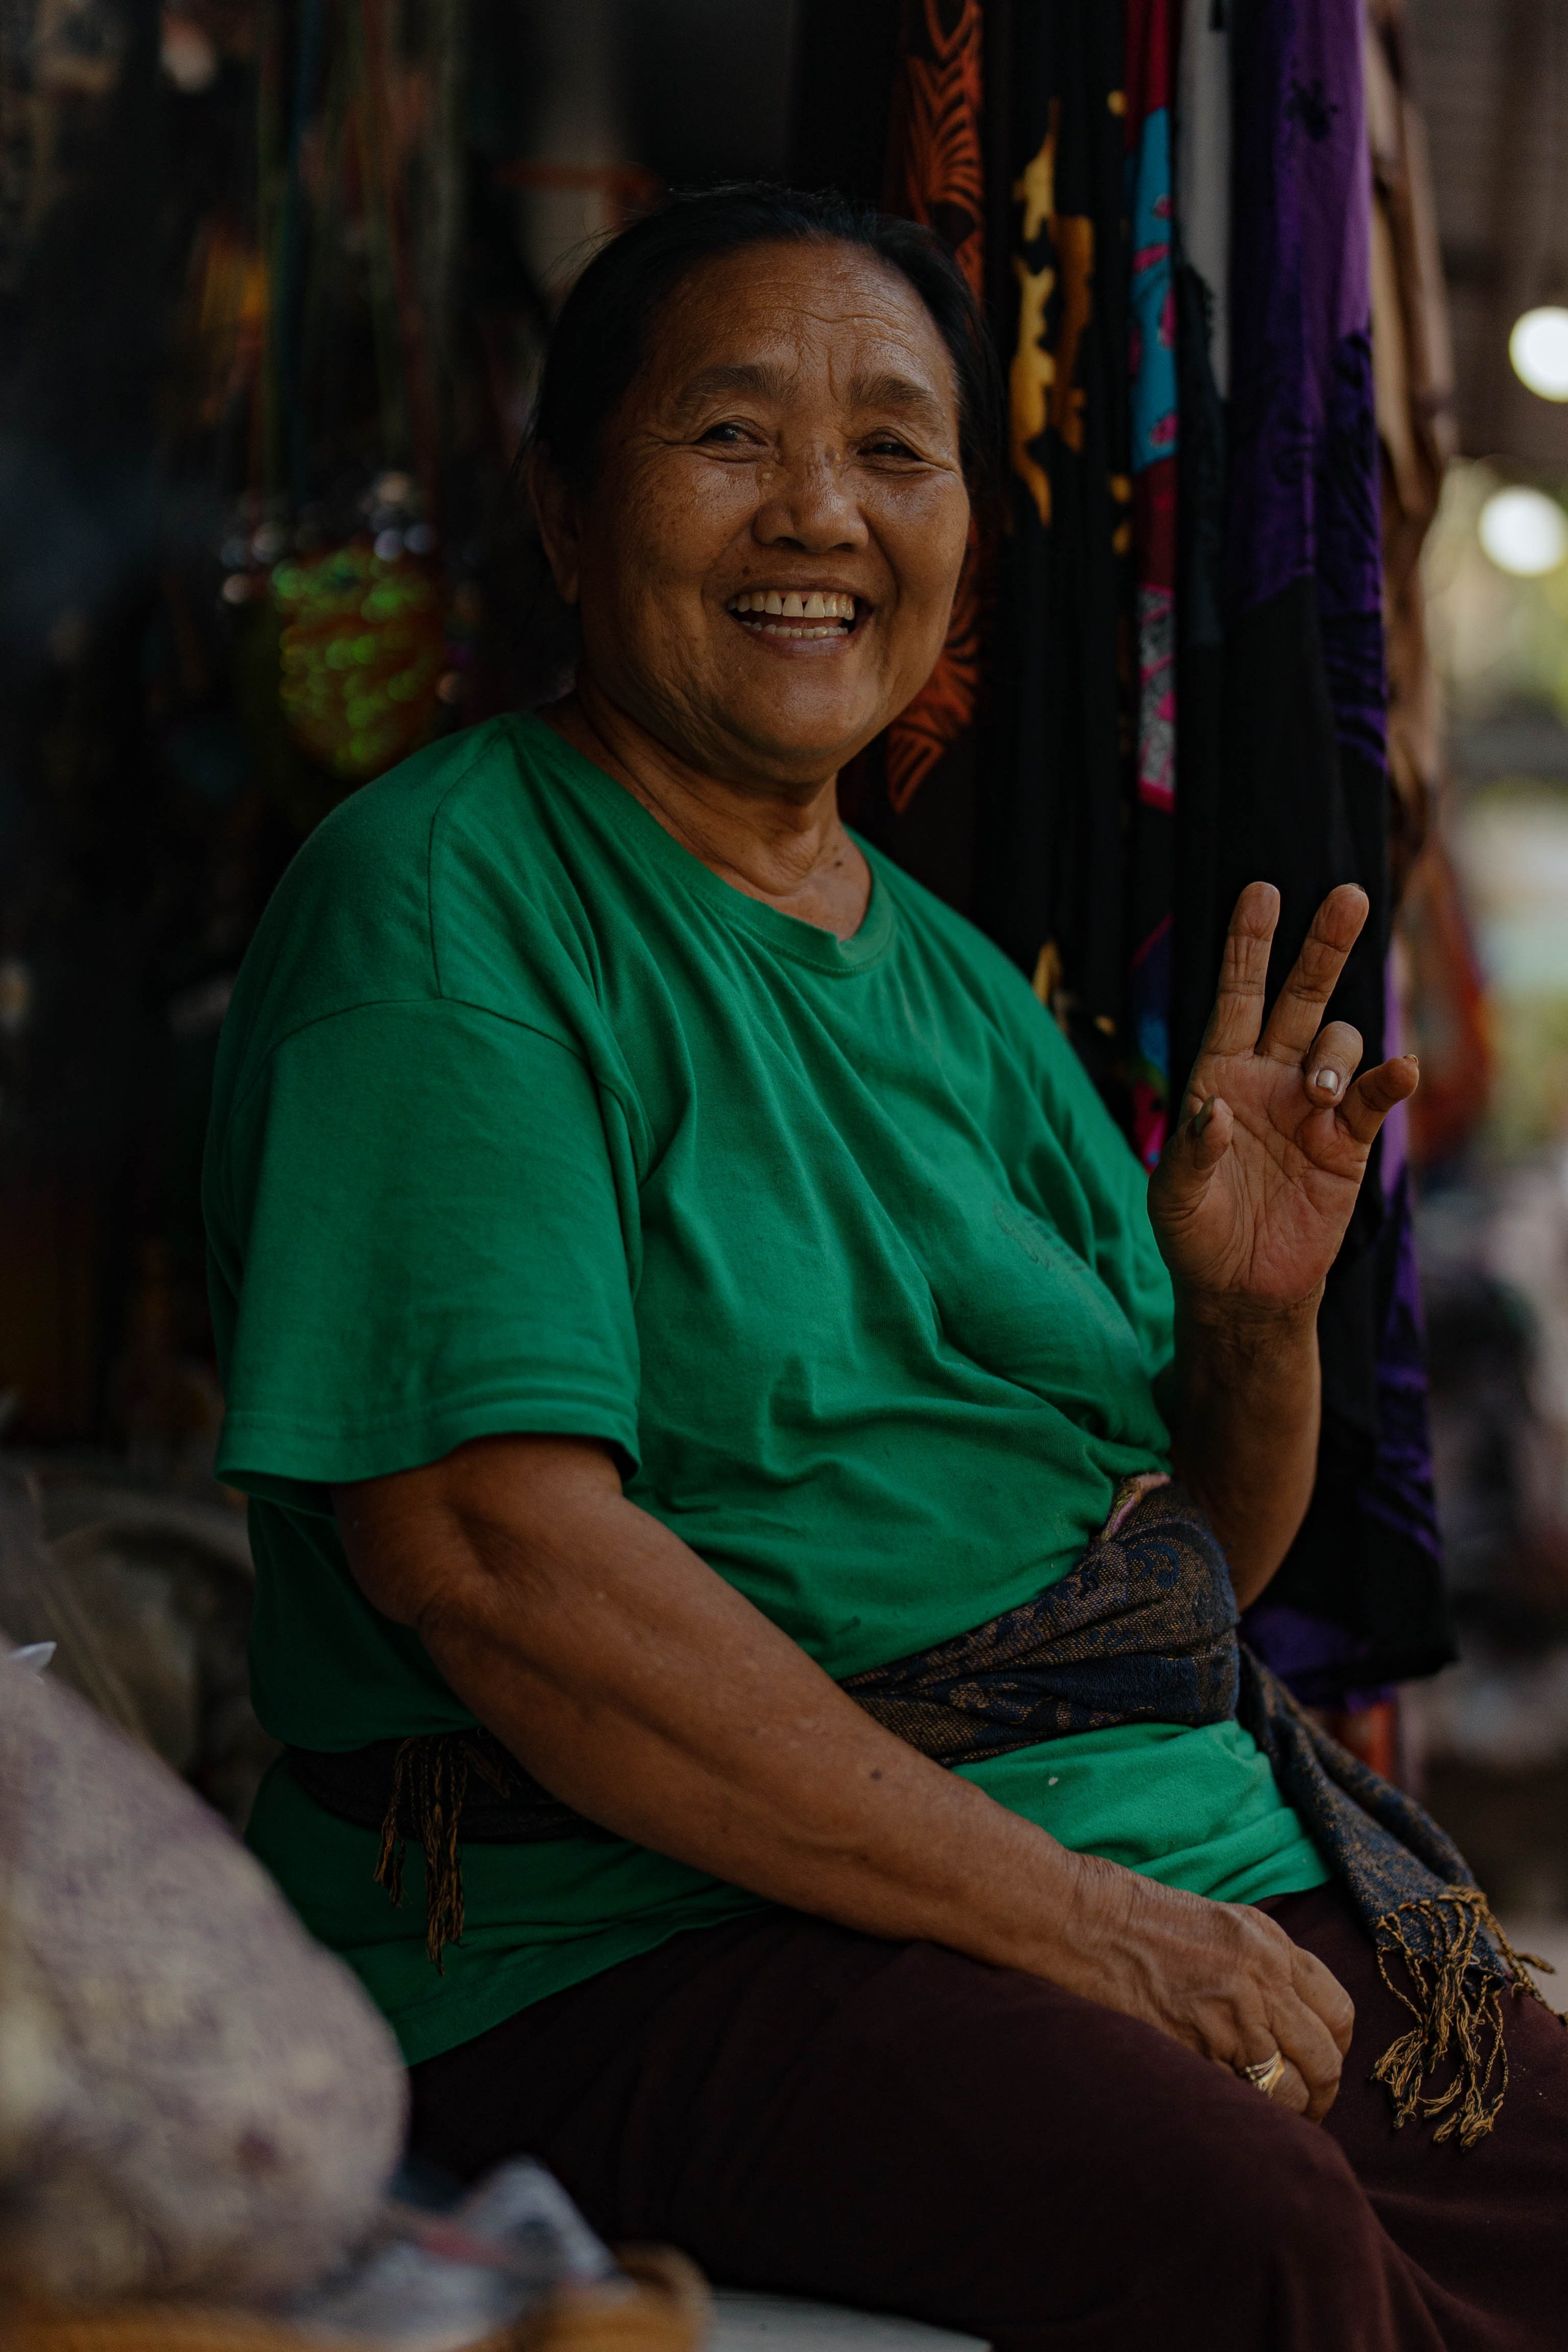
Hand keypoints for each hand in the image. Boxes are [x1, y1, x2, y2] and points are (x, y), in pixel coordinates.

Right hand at [1060, 1856, 1354, 2119]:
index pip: (1340, 2014)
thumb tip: (1299, 2016)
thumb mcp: (1226, 1924)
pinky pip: (1239, 2100)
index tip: (1321, 2064)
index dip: (1337, 2048)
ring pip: (1288, 2093)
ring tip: (1270, 2116)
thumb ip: (1268, 1966)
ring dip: (1286, 2113)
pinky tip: (1226, 2108)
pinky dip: (1240, 2112)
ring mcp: (1229, 2020)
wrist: (1086, 1921)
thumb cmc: (1146, 1918)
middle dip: (1321, 2093)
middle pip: (1325, 2061)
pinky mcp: (1194, 2050)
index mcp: (1272, 1947)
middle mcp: (1262, 1983)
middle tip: (1305, 2106)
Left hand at [1149, 883, 1418, 1310]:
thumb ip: (1191, 1154)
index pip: (1235, 995)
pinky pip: (1376, 1099)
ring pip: (1338, 1043)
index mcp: (1219, 1073)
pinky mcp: (1348, 1144)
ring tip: (1321, 1093)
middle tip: (1345, 896)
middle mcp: (1270, 1077)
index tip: (1260, 891)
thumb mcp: (1172, 1197)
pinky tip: (1401, 1072)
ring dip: (1337, 1054)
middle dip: (1322, 947)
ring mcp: (1313, 1107)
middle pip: (1301, 997)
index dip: (1247, 945)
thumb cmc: (1195, 1234)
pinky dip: (1390, 1081)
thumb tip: (1219, 1113)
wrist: (1240, 1288)